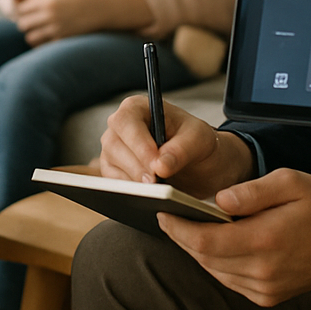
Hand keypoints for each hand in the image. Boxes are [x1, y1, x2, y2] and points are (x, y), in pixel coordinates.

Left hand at [14, 0, 104, 44]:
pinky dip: (43, 42)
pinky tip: (48, 35)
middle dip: (24, 21)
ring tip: (37, 28)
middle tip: (30, 17)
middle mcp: (51, 17)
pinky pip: (46, 46)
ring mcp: (59, 31)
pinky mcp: (67, 40)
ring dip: (31, 33)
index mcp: (50, 1)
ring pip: (31, 38)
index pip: (22, 9)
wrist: (111, 7)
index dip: (21, 7)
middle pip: (23, 24)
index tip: (27, 6)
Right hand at [98, 96, 253, 199]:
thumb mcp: (199, 139)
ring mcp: (114, 150)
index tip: (155, 166)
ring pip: (111, 167)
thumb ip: (181, 149)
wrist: (198, 162)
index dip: (138, 144)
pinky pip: (114, 184)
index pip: (127, 122)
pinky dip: (129, 193)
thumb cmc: (196, 141)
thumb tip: (160, 166)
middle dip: (135, 167)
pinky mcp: (114, 172)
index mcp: (138, 108)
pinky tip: (147, 200)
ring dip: (132, 182)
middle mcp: (120, 127)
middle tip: (154, 185)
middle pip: (114, 145)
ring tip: (154, 196)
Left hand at [159, 168, 310, 306]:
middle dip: (182, 237)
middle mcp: (264, 270)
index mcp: (265, 239)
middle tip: (167, 215)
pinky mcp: (269, 297)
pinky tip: (214, 244)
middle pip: (205, 258)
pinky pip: (231, 280)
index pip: (205, 241)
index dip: (178, 228)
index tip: (161, 211)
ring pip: (215, 272)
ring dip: (198, 251)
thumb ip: (251, 190)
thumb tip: (217, 199)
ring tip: (186, 227)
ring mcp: (267, 288)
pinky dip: (217, 263)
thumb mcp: (289, 182)